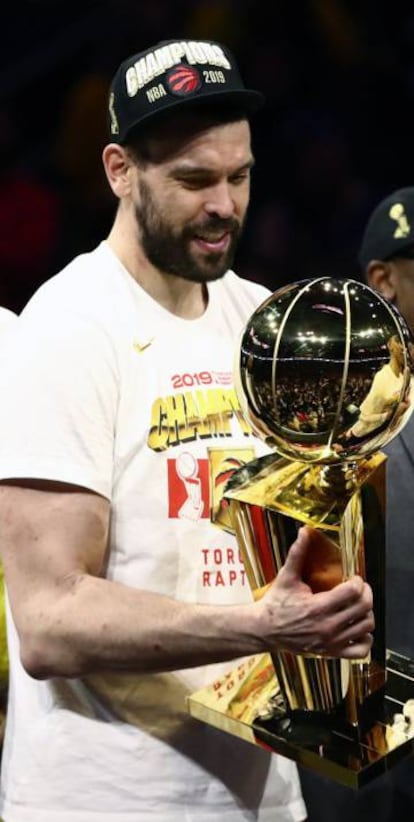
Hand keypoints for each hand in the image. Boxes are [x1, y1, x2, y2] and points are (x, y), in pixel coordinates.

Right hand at [255, 525, 373, 658]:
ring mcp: (331, 642)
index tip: (353, 577)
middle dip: (366, 593)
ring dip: (367, 613)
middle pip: (364, 608)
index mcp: (318, 606)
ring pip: (366, 627)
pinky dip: (366, 639)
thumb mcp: (286, 577)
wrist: (264, 630)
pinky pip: (360, 651)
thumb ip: (297, 554)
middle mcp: (327, 626)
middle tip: (359, 588)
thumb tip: (304, 532)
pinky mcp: (331, 653)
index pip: (353, 592)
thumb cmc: (276, 603)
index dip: (358, 581)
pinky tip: (358, 628)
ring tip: (358, 605)